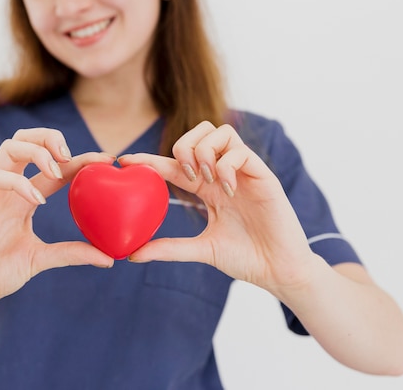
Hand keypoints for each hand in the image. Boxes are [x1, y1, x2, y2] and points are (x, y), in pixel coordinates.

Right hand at [0, 128, 114, 313]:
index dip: (80, 159)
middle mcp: (8, 188)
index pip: (55, 167)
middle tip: (71, 156)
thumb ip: (71, 253)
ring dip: (37, 151)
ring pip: (10, 147)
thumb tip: (109, 259)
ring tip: (57, 170)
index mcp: (25, 197)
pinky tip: (37, 199)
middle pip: (27, 140)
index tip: (106, 159)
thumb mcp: (41, 259)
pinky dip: (19, 182)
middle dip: (51, 138)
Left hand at [119, 121, 316, 292]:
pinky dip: (227, 166)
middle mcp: (224, 174)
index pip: (175, 164)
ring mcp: (244, 172)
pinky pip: (240, 151)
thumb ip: (169, 248)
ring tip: (206, 179)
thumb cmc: (244, 258)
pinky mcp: (263, 175)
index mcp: (208, 188)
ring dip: (205, 152)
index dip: (149, 159)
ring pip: (220, 132)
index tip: (123, 161)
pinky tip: (227, 189)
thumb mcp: (201, 250)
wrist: (278, 271)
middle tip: (183, 174)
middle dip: (183, 145)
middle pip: (200, 132)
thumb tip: (132, 255)